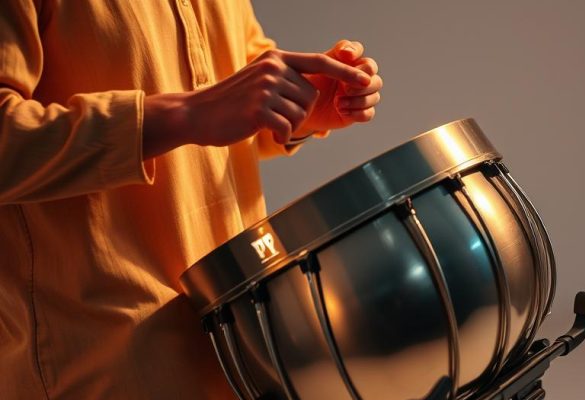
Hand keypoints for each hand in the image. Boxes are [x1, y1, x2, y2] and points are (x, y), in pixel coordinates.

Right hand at [182, 48, 371, 145]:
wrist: (197, 114)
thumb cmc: (233, 103)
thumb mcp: (260, 81)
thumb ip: (286, 79)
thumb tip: (316, 90)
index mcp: (276, 58)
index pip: (319, 62)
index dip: (345, 72)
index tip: (366, 79)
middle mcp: (273, 68)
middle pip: (312, 96)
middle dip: (300, 111)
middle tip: (273, 113)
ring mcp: (266, 87)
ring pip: (301, 113)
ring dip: (288, 124)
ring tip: (264, 120)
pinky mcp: (260, 109)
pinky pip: (288, 127)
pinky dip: (280, 135)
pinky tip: (265, 132)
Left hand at [294, 40, 382, 135]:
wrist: (299, 107)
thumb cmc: (304, 84)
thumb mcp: (313, 69)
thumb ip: (331, 58)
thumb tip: (348, 54)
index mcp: (346, 61)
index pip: (359, 51)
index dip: (356, 52)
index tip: (346, 56)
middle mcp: (357, 77)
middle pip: (375, 77)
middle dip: (363, 83)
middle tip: (345, 88)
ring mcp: (360, 96)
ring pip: (375, 96)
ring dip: (359, 100)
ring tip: (337, 103)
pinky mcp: (358, 112)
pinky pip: (369, 113)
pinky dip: (358, 113)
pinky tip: (342, 112)